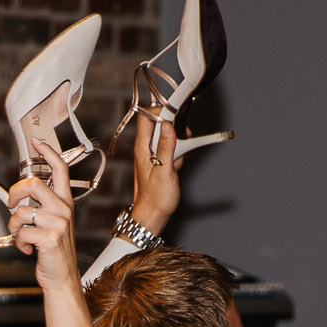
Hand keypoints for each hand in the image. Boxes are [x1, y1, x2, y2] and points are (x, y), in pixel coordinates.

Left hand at [9, 134, 80, 292]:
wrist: (62, 278)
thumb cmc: (53, 251)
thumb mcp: (51, 224)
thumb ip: (40, 207)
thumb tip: (17, 196)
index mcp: (65, 202)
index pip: (60, 170)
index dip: (48, 153)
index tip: (36, 142)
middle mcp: (64, 210)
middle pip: (32, 184)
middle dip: (13, 193)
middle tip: (10, 205)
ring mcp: (59, 224)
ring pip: (22, 212)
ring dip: (14, 227)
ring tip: (21, 237)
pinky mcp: (50, 238)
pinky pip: (22, 232)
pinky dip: (18, 243)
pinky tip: (27, 250)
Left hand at [128, 117, 179, 236]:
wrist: (152, 216)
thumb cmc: (155, 198)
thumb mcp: (163, 171)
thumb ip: (166, 148)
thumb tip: (168, 126)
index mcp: (142, 147)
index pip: (146, 117)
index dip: (160, 111)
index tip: (175, 114)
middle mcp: (145, 148)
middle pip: (158, 123)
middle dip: (173, 124)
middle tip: (184, 132)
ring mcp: (152, 154)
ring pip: (166, 135)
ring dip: (177, 139)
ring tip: (183, 150)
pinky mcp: (160, 161)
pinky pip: (170, 148)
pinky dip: (178, 151)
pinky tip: (179, 163)